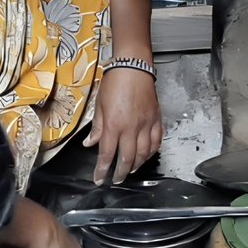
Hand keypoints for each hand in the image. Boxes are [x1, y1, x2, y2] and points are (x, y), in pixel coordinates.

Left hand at [85, 67, 161, 184]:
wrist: (133, 67)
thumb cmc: (114, 82)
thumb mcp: (99, 105)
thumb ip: (97, 127)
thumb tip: (90, 143)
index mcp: (114, 124)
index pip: (107, 154)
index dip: (103, 169)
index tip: (99, 179)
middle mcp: (131, 128)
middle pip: (127, 158)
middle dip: (121, 172)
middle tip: (117, 179)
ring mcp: (146, 124)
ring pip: (144, 153)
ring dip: (137, 165)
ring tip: (131, 170)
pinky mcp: (156, 119)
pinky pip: (156, 141)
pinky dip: (152, 152)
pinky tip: (146, 155)